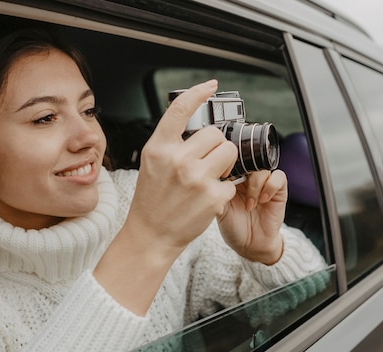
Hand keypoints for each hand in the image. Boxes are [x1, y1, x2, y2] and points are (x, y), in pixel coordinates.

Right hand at [125, 79, 238, 250]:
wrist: (151, 234)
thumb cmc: (152, 200)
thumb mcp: (152, 163)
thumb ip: (170, 142)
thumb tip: (194, 124)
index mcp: (159, 148)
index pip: (180, 110)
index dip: (198, 93)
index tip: (210, 86)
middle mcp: (178, 160)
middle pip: (215, 134)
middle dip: (215, 146)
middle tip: (204, 162)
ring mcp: (197, 178)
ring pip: (229, 152)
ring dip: (225, 163)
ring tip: (210, 177)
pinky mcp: (213, 197)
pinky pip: (231, 181)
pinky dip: (223, 189)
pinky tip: (207, 198)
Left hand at [217, 169, 287, 264]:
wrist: (250, 245)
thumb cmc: (233, 227)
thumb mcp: (219, 207)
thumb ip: (218, 189)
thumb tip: (217, 173)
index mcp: (232, 178)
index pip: (233, 160)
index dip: (230, 164)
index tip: (225, 176)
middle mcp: (248, 178)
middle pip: (249, 160)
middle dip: (243, 172)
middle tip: (237, 186)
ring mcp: (264, 183)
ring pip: (262, 168)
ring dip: (255, 185)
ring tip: (250, 204)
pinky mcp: (278, 191)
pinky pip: (278, 177)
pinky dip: (270, 186)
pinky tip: (262, 200)